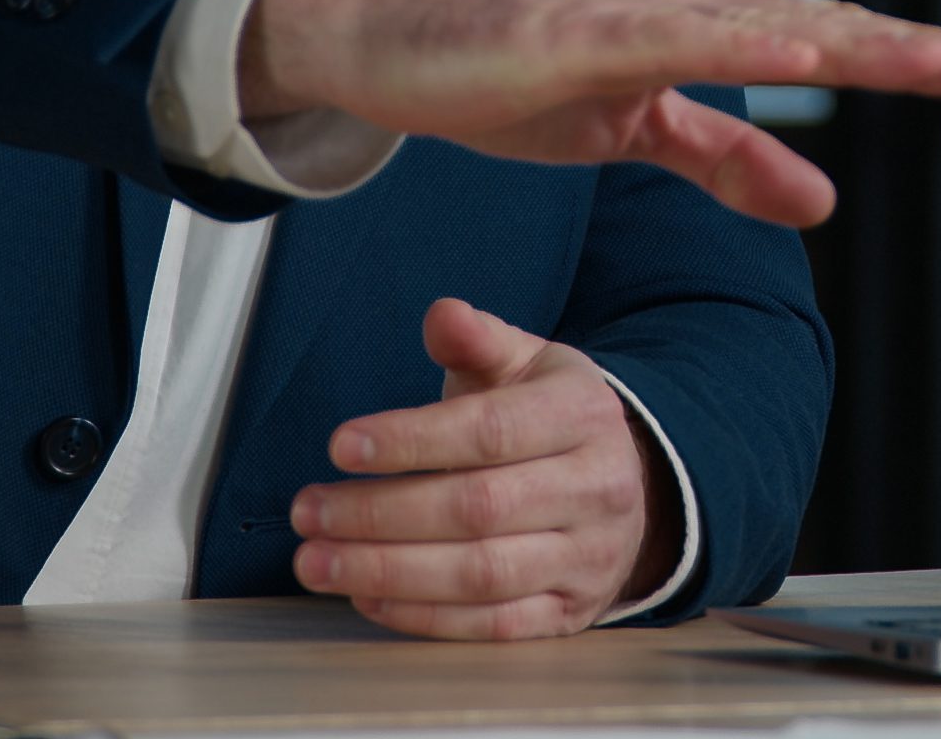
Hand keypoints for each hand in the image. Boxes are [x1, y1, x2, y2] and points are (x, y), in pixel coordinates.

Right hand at [238, 0, 940, 226]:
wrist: (382, 31)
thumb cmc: (505, 67)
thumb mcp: (635, 126)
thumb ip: (726, 158)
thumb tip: (820, 196)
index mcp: (700, 23)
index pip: (819, 41)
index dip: (898, 57)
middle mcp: (679, 1)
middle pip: (810, 27)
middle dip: (899, 48)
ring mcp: (627, 9)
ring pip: (758, 26)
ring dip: (844, 40)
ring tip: (920, 57)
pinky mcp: (573, 30)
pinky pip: (668, 38)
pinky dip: (735, 43)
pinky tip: (791, 51)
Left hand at [293, 297, 673, 640]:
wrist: (632, 489)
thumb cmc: (553, 421)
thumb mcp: (527, 365)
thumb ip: (478, 340)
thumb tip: (443, 316)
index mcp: (583, 415)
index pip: (491, 431)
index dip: (412, 441)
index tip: (341, 445)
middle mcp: (596, 488)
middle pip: (478, 508)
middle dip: (380, 513)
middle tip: (308, 509)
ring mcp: (587, 556)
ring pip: (481, 574)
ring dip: (387, 571)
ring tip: (317, 561)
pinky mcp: (569, 612)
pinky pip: (491, 625)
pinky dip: (422, 616)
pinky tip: (366, 595)